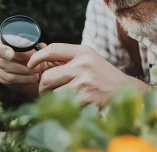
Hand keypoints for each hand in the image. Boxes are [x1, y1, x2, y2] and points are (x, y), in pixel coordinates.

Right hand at [0, 35, 51, 96]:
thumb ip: (35, 45)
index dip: (2, 50)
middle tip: (37, 67)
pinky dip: (23, 81)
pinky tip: (32, 79)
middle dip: (22, 66)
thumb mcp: (33, 44)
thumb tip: (40, 47)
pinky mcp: (1, 78)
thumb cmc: (32, 49)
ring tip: (37, 74)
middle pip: (3, 63)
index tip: (12, 55)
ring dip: (24, 75)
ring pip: (7, 74)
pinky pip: (10, 82)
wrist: (32, 62)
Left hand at [27, 43, 149, 107]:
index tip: (31, 65)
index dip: (37, 57)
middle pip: (47, 76)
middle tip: (47, 91)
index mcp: (83, 52)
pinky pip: (62, 105)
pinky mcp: (85, 99)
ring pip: (52, 93)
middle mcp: (83, 65)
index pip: (53, 49)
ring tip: (62, 98)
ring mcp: (84, 82)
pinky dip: (63, 108)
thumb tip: (40, 62)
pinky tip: (72, 105)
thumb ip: (69, 60)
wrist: (126, 92)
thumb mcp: (90, 61)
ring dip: (52, 99)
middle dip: (43, 87)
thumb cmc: (104, 77)